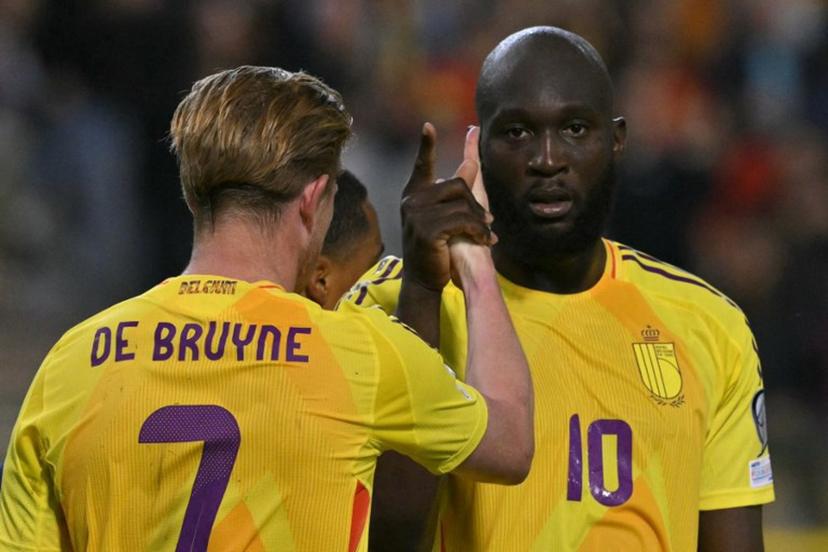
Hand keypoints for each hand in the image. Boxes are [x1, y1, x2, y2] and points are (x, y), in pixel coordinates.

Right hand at [400, 123, 493, 291]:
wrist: (423, 280)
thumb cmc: (435, 248)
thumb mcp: (445, 217)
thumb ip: (455, 191)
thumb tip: (471, 163)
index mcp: (414, 195)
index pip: (421, 166)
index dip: (426, 146)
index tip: (428, 126)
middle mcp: (411, 201)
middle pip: (457, 185)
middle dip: (476, 204)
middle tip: (487, 221)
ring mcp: (416, 215)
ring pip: (462, 204)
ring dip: (480, 221)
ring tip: (487, 234)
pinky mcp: (427, 231)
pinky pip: (462, 221)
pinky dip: (479, 231)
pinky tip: (486, 241)